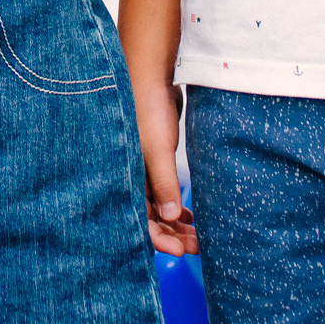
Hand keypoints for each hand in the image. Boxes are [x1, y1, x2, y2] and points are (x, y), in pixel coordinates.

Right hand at [135, 79, 196, 256]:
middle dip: (173, 235)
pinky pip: (165, 190)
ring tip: (199, 236)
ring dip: (177, 222)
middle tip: (197, 247)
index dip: (158, 239)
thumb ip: (163, 183)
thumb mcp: (156, 148)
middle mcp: (131, 176)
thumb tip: (171, 217)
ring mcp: (144, 168)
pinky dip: (177, 205)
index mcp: (125, 177)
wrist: (151, 72)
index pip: (139, 220)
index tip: (180, 251)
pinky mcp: (155, 158)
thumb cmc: (147, 107)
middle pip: (151, 217)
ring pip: (160, 205)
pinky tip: (191, 215)